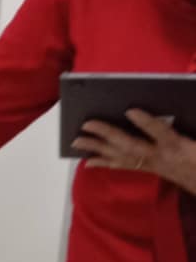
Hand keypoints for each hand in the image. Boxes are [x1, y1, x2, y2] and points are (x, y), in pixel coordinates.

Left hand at [72, 109, 195, 191]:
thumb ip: (185, 125)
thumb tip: (186, 93)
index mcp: (178, 146)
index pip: (161, 132)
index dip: (145, 122)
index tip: (130, 110)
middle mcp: (161, 156)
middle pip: (131, 144)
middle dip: (107, 134)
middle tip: (87, 123)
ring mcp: (152, 164)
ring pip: (121, 156)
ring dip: (97, 148)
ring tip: (77, 141)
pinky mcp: (147, 169)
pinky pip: (121, 166)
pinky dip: (104, 162)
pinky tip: (88, 162)